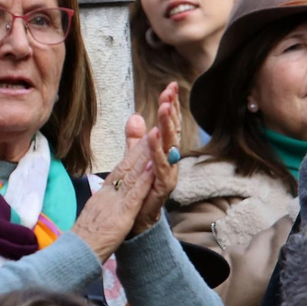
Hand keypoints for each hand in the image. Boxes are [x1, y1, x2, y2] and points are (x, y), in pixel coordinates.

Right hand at [69, 115, 156, 260]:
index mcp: (103, 195)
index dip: (133, 154)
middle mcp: (108, 194)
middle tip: (154, 126)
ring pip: (131, 175)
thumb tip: (107, 197)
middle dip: (141, 147)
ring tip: (157, 136)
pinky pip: (133, 194)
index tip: (144, 139)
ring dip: (144, 155)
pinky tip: (152, 167)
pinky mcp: (120, 215)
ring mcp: (113, 203)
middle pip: (126, 166)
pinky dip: (143, 180)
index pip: (120, 170)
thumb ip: (102, 206)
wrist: (74, 255)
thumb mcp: (94, 218)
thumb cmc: (83, 241)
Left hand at [134, 82, 181, 228]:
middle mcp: (170, 161)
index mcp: (164, 152)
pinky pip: (161, 168)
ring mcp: (168, 174)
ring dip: (166, 127)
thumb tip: (136, 116)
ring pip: (170, 147)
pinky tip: (154, 137)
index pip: (168, 125)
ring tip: (163, 108)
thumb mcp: (134, 159)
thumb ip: (135, 139)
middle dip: (171, 111)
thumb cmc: (139, 188)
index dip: (170, 106)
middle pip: (172, 132)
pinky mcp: (163, 188)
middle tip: (169, 92)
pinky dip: (158, 152)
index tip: (170, 86)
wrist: (136, 219)